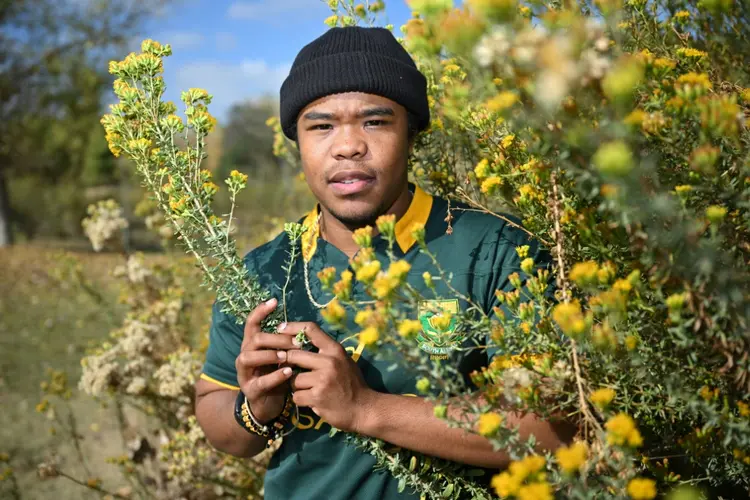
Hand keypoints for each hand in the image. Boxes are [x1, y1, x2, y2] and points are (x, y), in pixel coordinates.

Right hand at [235, 298, 298, 422]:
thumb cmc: (277, 376)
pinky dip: (274, 376)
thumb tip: (303, 327)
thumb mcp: (281, 357)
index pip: (251, 323)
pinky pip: (260, 382)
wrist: (269, 405)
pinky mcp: (250, 390)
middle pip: (254, 339)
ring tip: (286, 356)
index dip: (260, 311)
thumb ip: (286, 343)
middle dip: (276, 338)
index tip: (274, 301)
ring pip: (248, 357)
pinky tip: (288, 373)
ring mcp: (244, 374)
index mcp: (253, 345)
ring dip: (269, 354)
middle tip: (296, 342)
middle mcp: (245, 356)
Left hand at [282, 321, 376, 433]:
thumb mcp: (343, 361)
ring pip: (293, 379)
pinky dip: (301, 400)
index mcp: (335, 350)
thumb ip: (325, 352)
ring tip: (308, 390)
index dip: (292, 327)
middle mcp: (329, 361)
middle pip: (294, 355)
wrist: (364, 409)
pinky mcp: (317, 397)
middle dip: (288, 363)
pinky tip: (312, 401)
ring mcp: (322, 379)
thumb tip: (299, 342)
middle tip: (289, 369)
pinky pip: (296, 396)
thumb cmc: (352, 384)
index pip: (310, 329)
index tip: (280, 328)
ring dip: (297, 386)